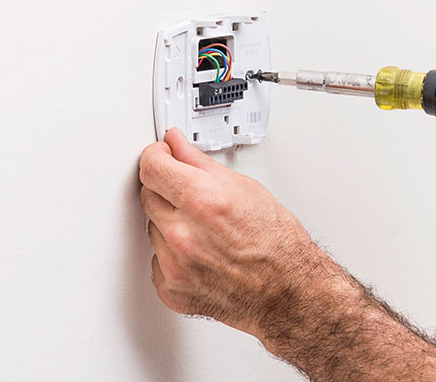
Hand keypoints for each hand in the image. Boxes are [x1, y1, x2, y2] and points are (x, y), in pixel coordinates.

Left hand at [138, 128, 341, 339]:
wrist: (287, 290)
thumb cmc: (277, 243)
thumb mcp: (245, 188)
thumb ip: (200, 163)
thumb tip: (177, 145)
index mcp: (202, 200)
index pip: (151, 167)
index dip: (155, 156)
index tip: (161, 155)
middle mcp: (183, 233)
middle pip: (148, 196)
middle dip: (166, 188)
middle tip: (191, 194)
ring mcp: (174, 264)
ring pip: (153, 229)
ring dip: (171, 224)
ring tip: (206, 230)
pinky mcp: (171, 289)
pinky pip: (158, 261)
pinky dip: (173, 256)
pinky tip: (201, 254)